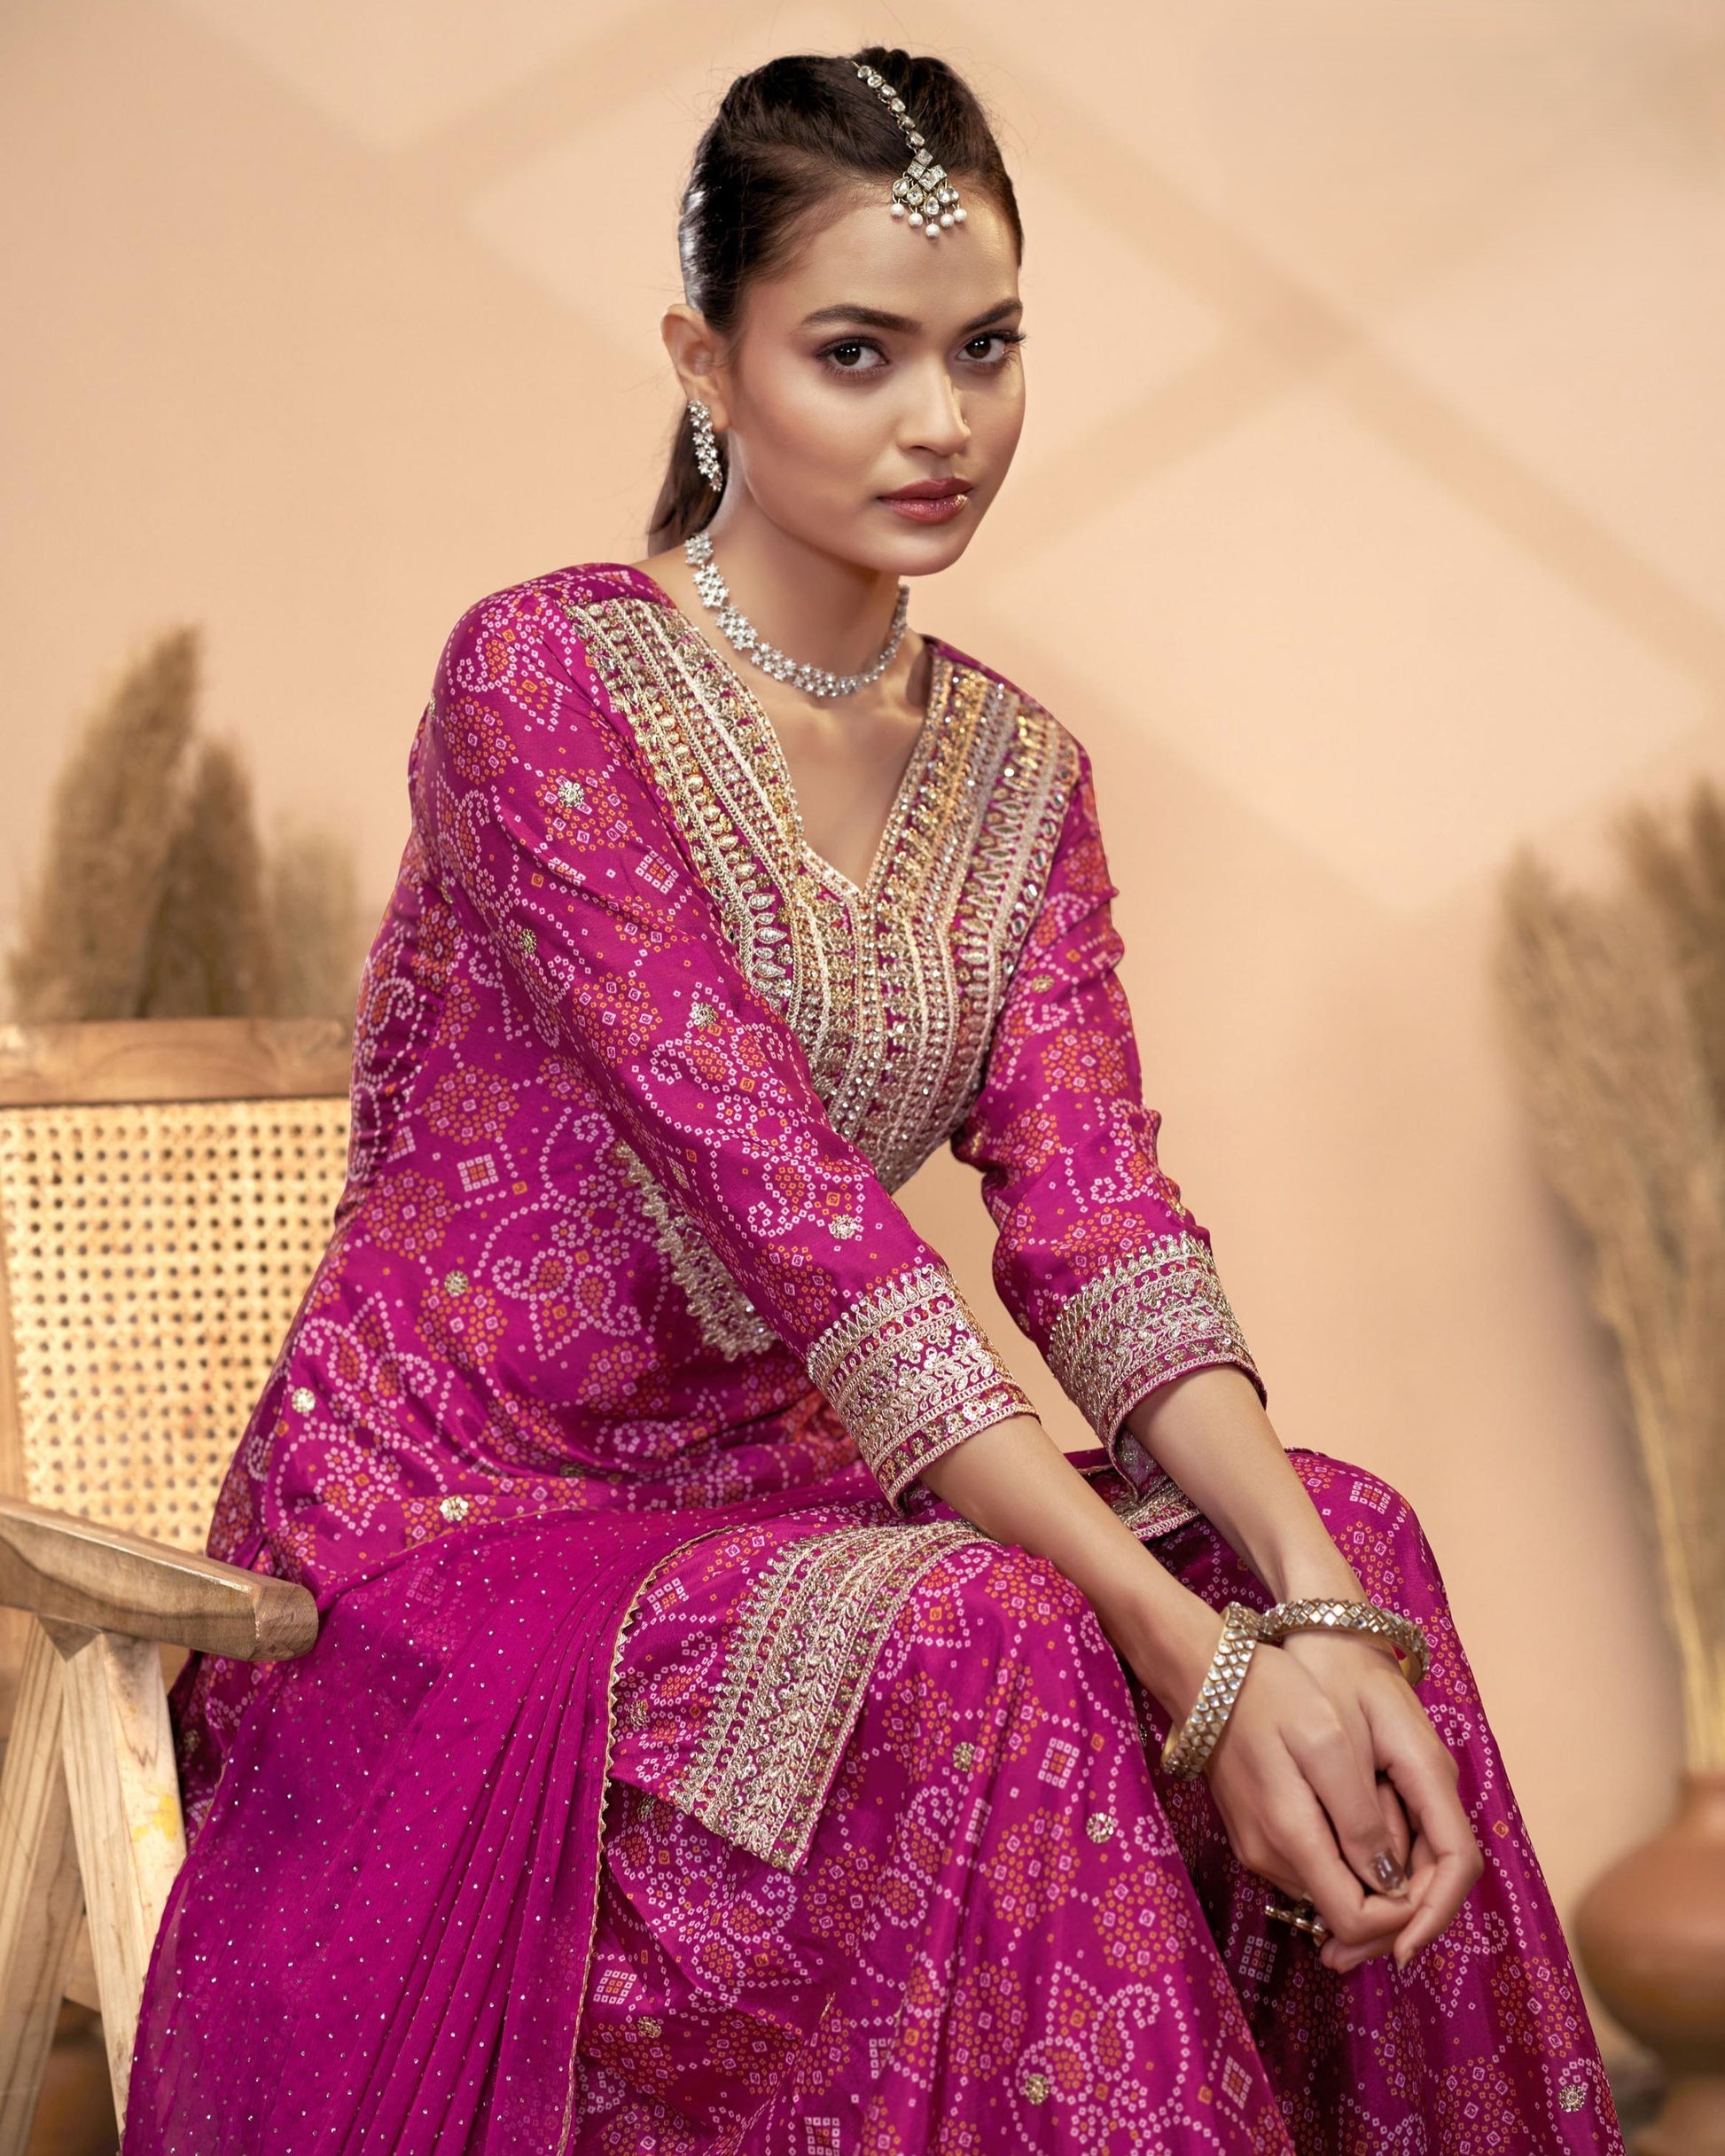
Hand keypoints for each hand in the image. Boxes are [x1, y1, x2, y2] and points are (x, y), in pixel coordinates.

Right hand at [1129, 1609, 1479, 1975]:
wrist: (1206, 1676)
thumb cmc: (1274, 1699)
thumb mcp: (1329, 1745)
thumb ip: (1360, 1819)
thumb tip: (1390, 1883)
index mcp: (1293, 1841)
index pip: (1355, 1923)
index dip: (1400, 1914)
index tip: (1426, 1876)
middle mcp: (1272, 1862)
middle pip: (1343, 1915)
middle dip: (1387, 1895)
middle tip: (1416, 1848)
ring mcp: (1259, 1850)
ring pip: (1328, 1890)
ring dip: (1364, 1873)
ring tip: (1384, 1821)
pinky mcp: (1254, 1835)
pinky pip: (1309, 1866)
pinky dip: (1339, 1855)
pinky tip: (1349, 1813)